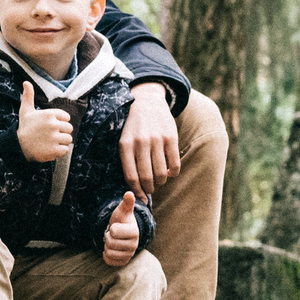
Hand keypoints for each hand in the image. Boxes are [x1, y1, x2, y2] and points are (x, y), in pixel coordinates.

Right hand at [16, 83, 72, 162]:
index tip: (49, 126)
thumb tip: (26, 82)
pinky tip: (49, 149)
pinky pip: (65, 150)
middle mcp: (53, 125)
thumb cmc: (25, 127)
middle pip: (69, 128)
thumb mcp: (26, 111)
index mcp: (48, 114)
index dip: (59, 122)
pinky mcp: (55, 150)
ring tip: (49, 142)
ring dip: (60, 142)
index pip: (66, 117)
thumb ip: (28, 96)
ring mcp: (54, 138)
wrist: (18, 147)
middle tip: (49, 135)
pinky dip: (59, 151)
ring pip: (68, 139)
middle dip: (61, 132)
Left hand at [102, 192, 141, 266]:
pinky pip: (109, 261)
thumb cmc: (122, 221)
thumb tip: (129, 193)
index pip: (114, 231)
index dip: (111, 228)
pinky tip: (112, 249)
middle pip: (110, 243)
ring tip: (113, 241)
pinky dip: (106, 255)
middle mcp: (134, 245)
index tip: (116, 227)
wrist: (122, 233)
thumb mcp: (123, 211)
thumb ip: (126, 203)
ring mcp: (129, 254)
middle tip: (113, 235)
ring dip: (107, 246)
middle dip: (108, 237)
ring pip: (109, 253)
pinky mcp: (123, 262)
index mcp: (134, 232)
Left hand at [119, 82, 180, 197]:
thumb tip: (136, 187)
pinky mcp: (171, 137)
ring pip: (162, 173)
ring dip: (161, 182)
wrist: (147, 102)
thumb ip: (128, 160)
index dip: (136, 191)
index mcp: (125, 145)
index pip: (131, 176)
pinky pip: (175, 164)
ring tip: (160, 181)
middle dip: (149, 189)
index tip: (140, 198)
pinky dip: (173, 173)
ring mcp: (157, 139)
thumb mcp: (124, 140)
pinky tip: (170, 172)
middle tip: (150, 190)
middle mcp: (141, 142)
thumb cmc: (134, 127)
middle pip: (147, 177)